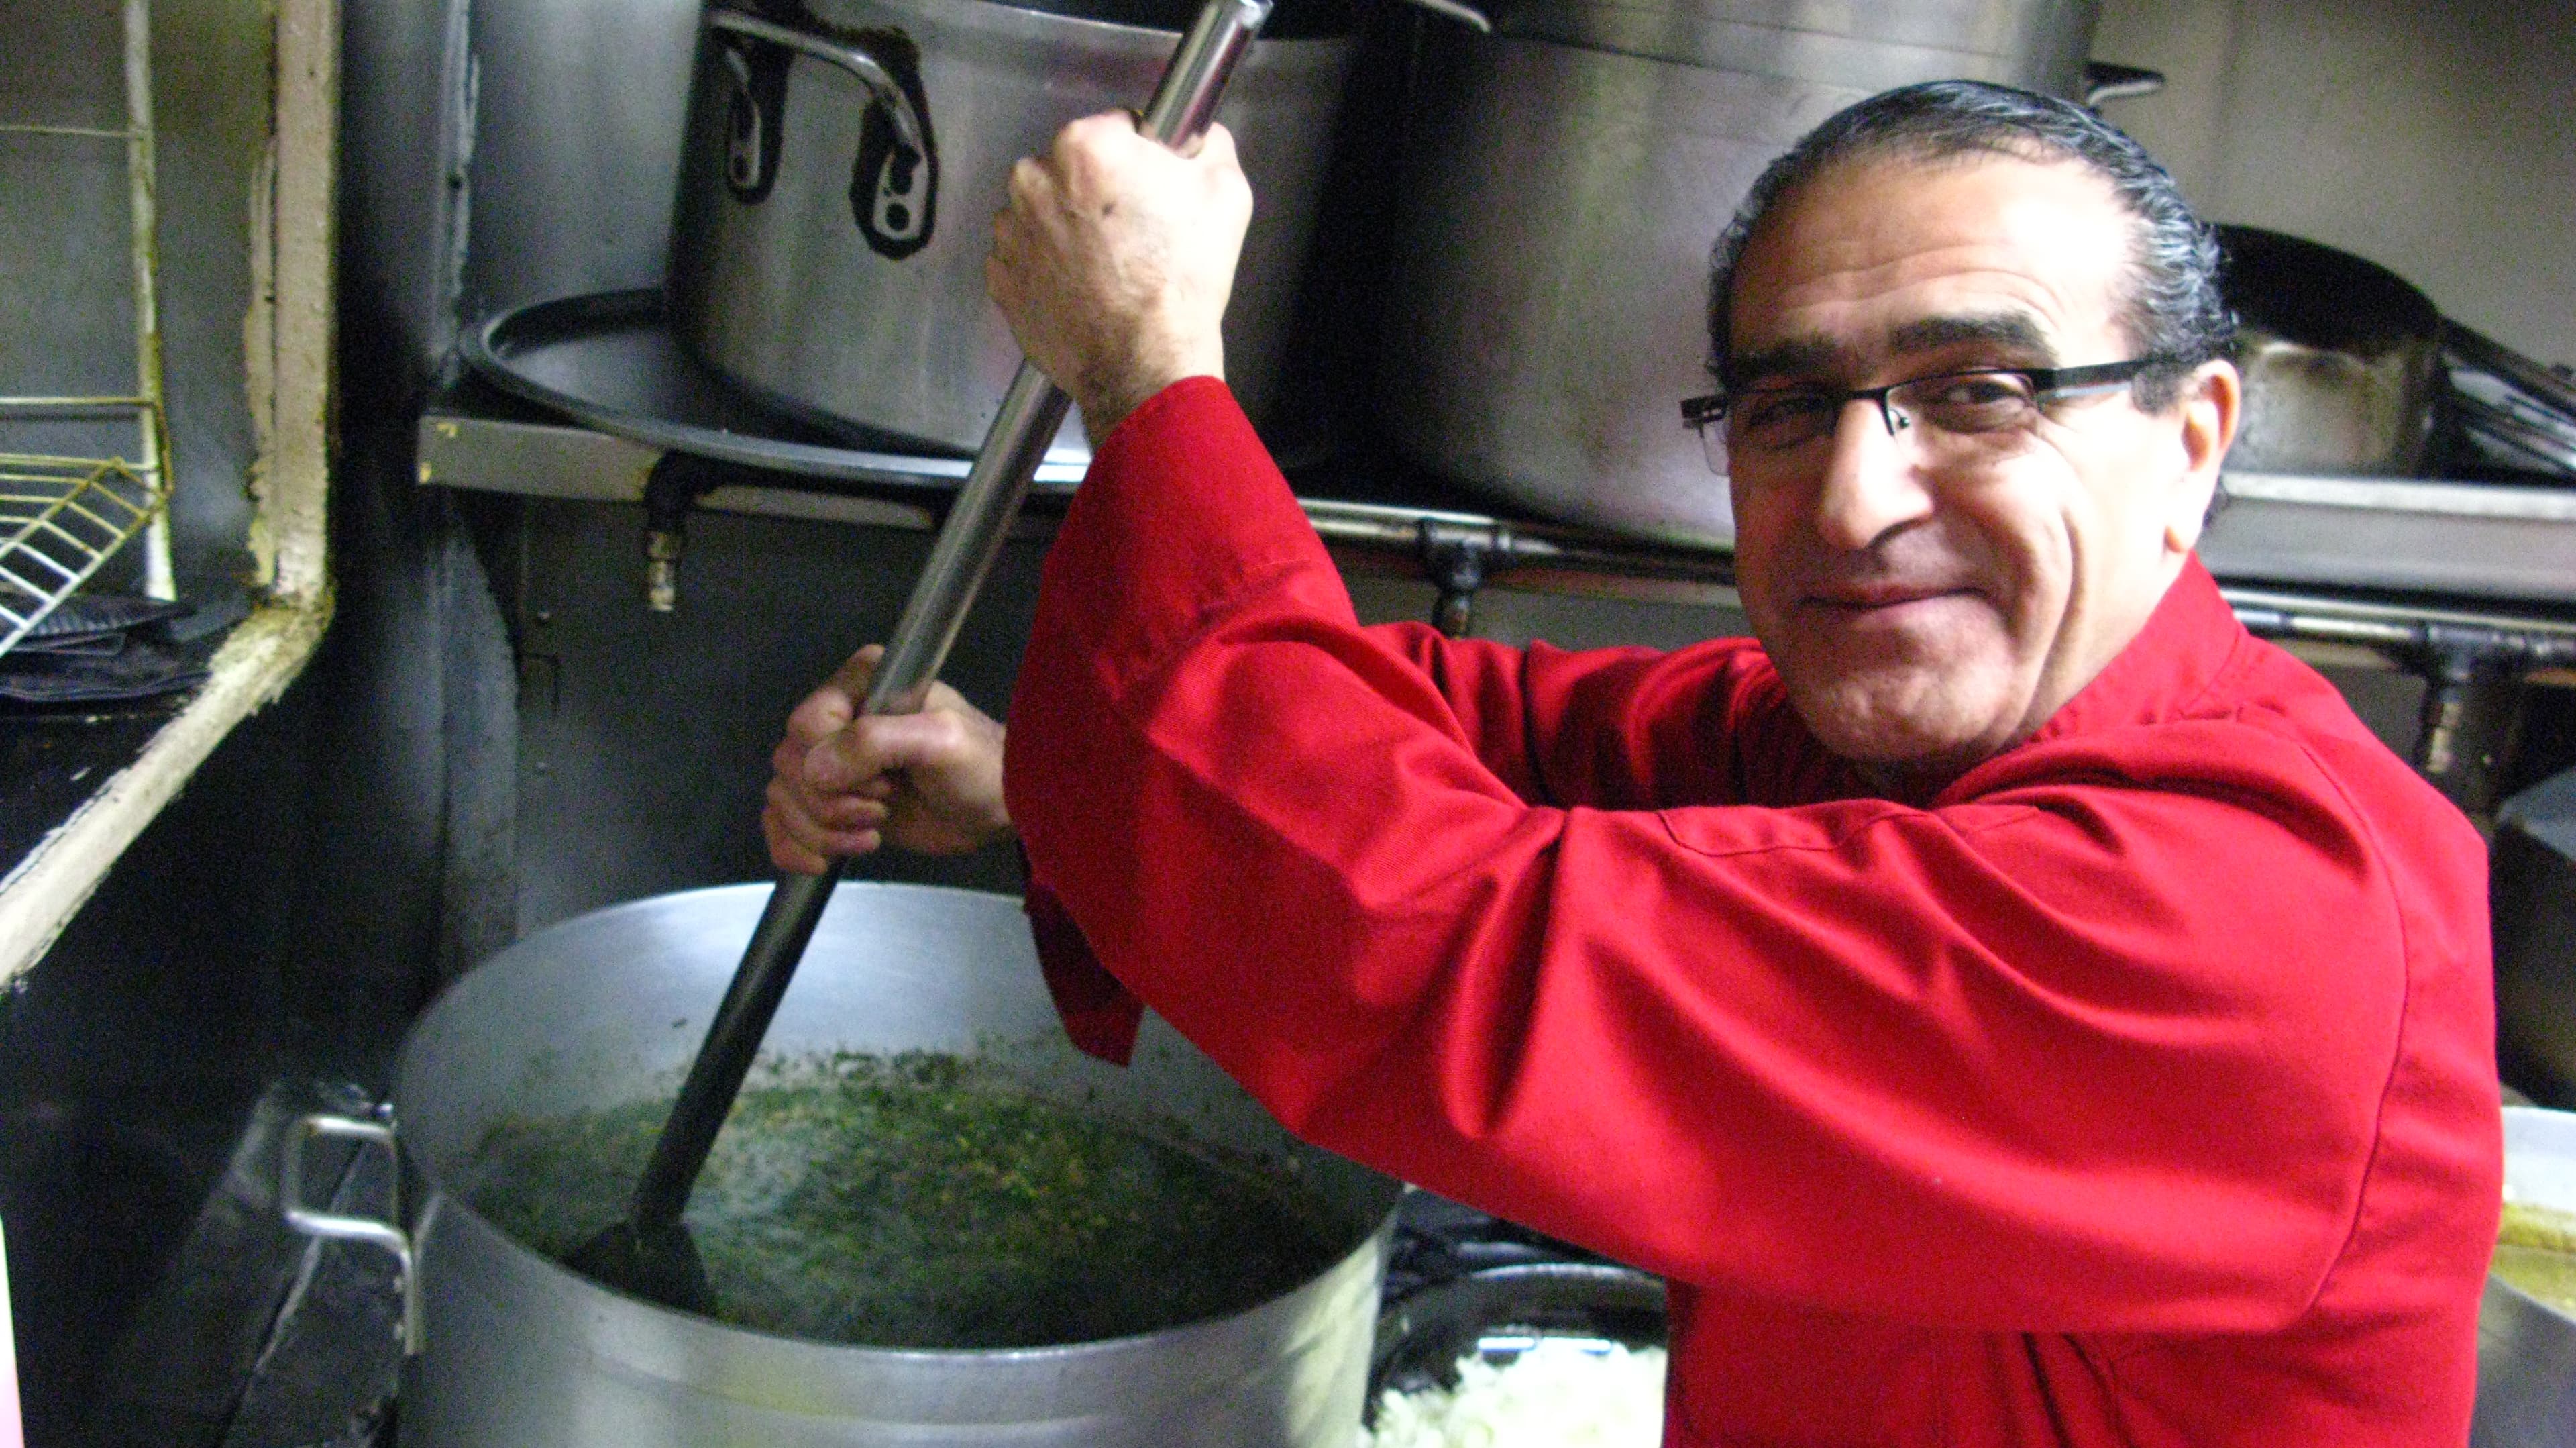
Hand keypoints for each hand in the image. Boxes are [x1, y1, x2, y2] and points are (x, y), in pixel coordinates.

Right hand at [763, 645, 1011, 873]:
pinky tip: (825, 861)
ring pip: (781, 796)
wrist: (997, 808)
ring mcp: (831, 761)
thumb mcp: (939, 741)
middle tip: (883, 810)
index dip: (836, 764)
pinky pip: (779, 822)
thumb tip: (815, 769)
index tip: (886, 782)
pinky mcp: (829, 801)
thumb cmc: (981, 766)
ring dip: (820, 830)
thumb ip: (877, 742)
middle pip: (789, 764)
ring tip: (873, 832)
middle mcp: (838, 716)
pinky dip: (793, 846)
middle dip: (831, 803)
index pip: (806, 724)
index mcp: (861, 683)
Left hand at [986, 111, 1252, 439]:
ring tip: (1107, 264)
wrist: (1144, 363)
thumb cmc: (1181, 282)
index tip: (1150, 186)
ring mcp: (1011, 232)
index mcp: (1084, 148)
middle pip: (1069, 166)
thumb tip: (1200, 135)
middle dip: (1096, 189)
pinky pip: (1024, 255)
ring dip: (1067, 225)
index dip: (1139, 157)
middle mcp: (1034, 181)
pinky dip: (1047, 265)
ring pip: (1042, 209)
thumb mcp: (1225, 195)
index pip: (1113, 127)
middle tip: (1131, 231)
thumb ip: (1209, 145)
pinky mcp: (1001, 277)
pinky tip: (1083, 285)